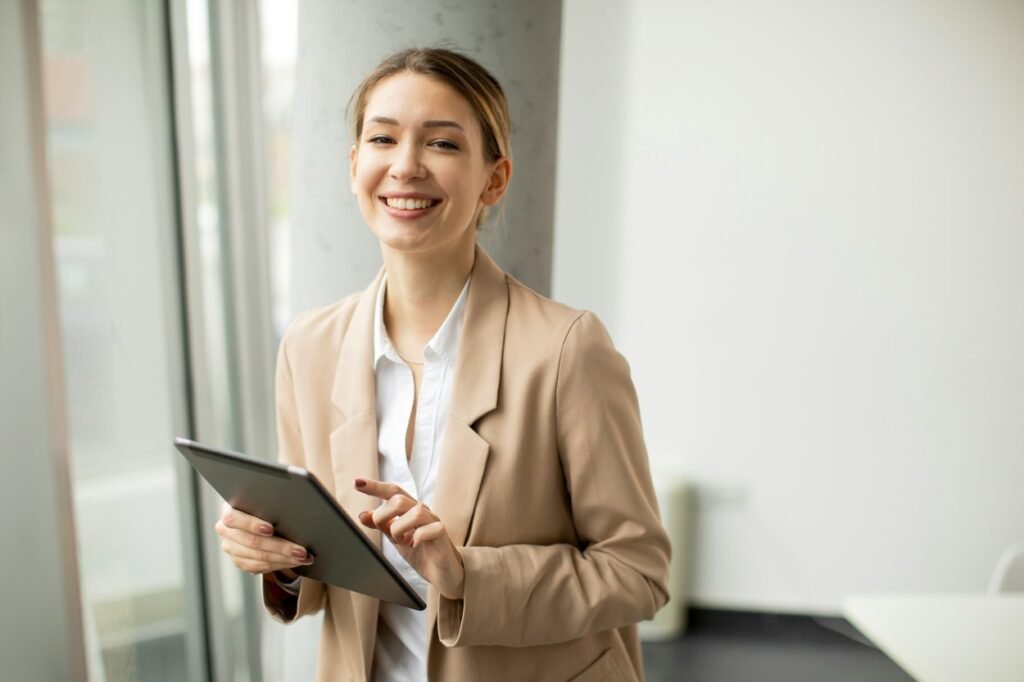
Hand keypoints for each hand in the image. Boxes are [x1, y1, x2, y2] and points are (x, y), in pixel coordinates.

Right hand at [215, 502, 312, 575]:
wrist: (260, 514)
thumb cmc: (266, 501)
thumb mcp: (266, 496)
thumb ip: (272, 498)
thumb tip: (293, 500)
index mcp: (228, 509)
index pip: (233, 518)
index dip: (252, 524)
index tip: (271, 529)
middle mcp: (225, 530)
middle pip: (252, 542)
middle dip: (280, 547)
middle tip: (301, 551)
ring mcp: (231, 548)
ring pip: (258, 558)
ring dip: (284, 559)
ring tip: (303, 558)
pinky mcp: (239, 561)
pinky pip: (259, 567)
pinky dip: (279, 565)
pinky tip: (294, 562)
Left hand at [354, 478, 464, 599]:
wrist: (442, 573)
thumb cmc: (420, 552)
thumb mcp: (395, 538)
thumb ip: (382, 526)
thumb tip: (363, 515)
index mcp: (410, 509)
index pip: (392, 491)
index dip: (375, 486)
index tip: (357, 482)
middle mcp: (422, 511)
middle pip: (399, 500)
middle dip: (384, 516)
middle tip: (386, 533)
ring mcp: (433, 521)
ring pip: (414, 512)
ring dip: (400, 529)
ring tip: (402, 542)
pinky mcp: (442, 534)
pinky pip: (429, 529)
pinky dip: (416, 538)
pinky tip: (414, 545)